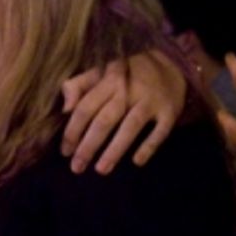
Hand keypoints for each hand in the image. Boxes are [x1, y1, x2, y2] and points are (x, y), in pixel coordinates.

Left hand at [60, 49, 185, 172]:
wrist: (170, 65)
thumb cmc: (126, 76)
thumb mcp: (101, 72)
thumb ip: (78, 86)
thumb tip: (64, 108)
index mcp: (108, 80)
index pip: (86, 107)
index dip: (73, 130)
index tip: (65, 151)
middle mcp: (129, 89)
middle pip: (105, 120)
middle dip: (89, 145)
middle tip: (77, 167)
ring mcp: (151, 101)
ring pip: (130, 127)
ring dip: (115, 150)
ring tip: (101, 169)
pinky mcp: (169, 112)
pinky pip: (159, 132)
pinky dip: (149, 147)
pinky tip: (137, 162)